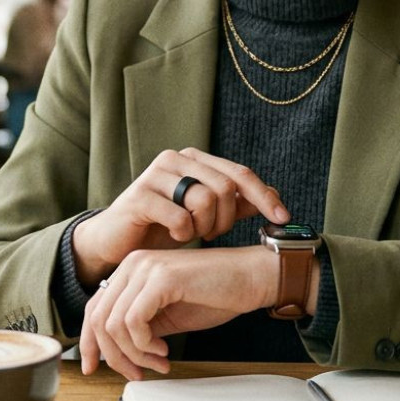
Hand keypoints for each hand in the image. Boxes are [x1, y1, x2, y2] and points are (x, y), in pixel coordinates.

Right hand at [71, 148, 287, 284]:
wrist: (116, 242)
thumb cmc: (162, 227)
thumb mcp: (204, 216)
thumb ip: (235, 203)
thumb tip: (274, 195)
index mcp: (194, 158)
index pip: (240, 173)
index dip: (265, 196)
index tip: (283, 219)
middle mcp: (175, 158)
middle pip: (225, 187)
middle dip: (226, 219)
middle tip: (213, 235)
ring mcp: (155, 174)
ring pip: (204, 199)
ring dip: (205, 227)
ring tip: (193, 235)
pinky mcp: (139, 195)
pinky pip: (179, 216)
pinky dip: (183, 233)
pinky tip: (175, 237)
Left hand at [79, 246, 276, 379]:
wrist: (251, 277)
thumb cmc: (216, 293)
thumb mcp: (166, 315)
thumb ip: (139, 327)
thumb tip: (114, 352)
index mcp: (132, 269)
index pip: (94, 308)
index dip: (91, 343)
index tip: (96, 367)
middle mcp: (133, 263)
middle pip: (98, 319)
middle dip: (115, 355)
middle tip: (138, 372)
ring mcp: (146, 268)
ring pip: (114, 324)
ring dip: (134, 353)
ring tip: (158, 360)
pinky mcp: (162, 278)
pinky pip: (133, 321)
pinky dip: (145, 345)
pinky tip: (165, 349)